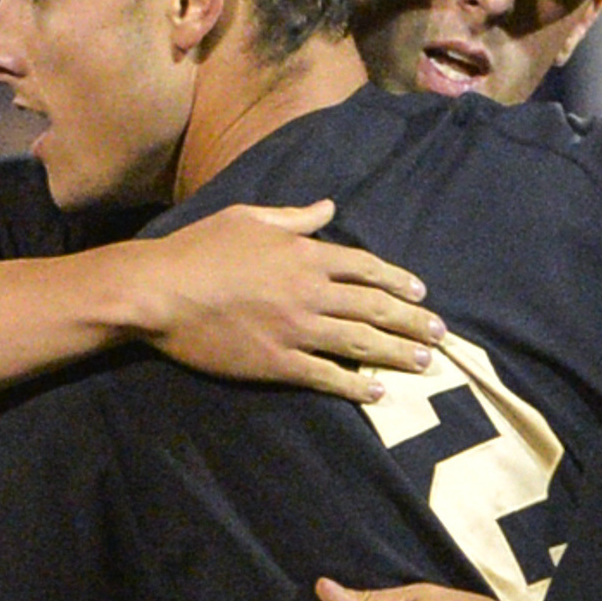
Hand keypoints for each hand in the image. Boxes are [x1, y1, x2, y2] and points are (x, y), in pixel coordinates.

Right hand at [130, 202, 442, 401]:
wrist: (160, 291)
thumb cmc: (198, 248)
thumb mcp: (248, 218)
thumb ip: (294, 217)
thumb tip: (327, 207)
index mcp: (305, 255)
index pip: (366, 268)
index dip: (398, 281)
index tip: (421, 294)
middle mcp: (310, 292)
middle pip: (375, 307)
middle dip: (413, 322)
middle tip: (441, 335)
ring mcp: (295, 329)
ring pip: (360, 342)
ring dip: (397, 353)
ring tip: (424, 363)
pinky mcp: (276, 362)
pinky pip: (326, 376)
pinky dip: (354, 385)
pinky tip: (376, 392)